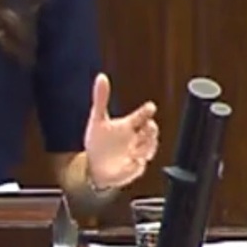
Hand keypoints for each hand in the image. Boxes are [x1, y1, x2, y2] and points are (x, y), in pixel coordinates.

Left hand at [83, 73, 159, 189]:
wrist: (94, 167)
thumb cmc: (99, 142)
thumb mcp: (97, 119)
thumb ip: (100, 98)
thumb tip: (101, 76)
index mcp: (128, 126)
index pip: (141, 116)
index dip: (146, 111)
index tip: (150, 107)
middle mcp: (136, 139)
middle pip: (150, 133)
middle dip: (152, 130)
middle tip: (149, 125)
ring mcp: (136, 154)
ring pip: (148, 150)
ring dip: (147, 147)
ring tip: (142, 145)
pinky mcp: (133, 169)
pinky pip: (137, 168)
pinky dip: (136, 165)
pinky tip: (135, 161)